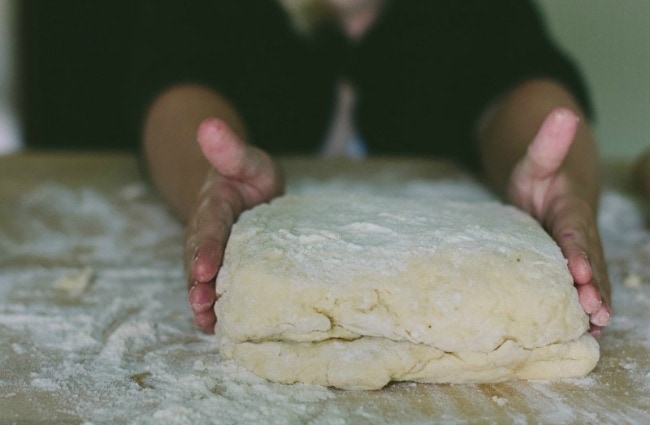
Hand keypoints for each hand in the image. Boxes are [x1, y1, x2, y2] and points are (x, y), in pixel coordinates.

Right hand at [185, 118, 282, 332]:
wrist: (242, 193)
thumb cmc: (249, 178)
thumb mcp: (248, 161)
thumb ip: (231, 150)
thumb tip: (209, 124)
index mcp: (215, 206)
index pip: (208, 227)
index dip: (205, 248)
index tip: (204, 269)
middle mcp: (207, 233)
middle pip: (197, 259)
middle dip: (198, 283)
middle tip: (201, 305)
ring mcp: (211, 253)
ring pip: (201, 279)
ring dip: (202, 300)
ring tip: (207, 323)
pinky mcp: (220, 268)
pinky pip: (213, 287)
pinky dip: (213, 307)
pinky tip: (217, 328)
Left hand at [507, 107, 610, 334]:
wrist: (551, 189)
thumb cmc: (538, 177)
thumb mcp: (535, 160)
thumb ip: (547, 143)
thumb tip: (563, 112)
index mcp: (569, 210)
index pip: (574, 232)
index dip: (577, 251)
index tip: (577, 270)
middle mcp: (581, 233)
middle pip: (588, 261)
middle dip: (592, 286)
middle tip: (594, 311)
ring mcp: (581, 251)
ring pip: (592, 277)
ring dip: (595, 301)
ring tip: (596, 326)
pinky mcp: (576, 263)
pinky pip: (587, 284)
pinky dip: (591, 304)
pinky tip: (590, 329)